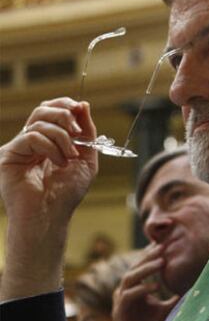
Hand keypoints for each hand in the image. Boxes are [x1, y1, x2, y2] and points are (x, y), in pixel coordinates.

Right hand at [0, 97, 97, 299]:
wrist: (52, 216)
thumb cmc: (67, 193)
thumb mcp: (86, 159)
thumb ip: (87, 133)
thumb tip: (84, 105)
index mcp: (48, 141)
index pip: (51, 110)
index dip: (66, 105)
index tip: (81, 108)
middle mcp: (31, 141)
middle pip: (43, 110)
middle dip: (65, 115)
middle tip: (76, 131)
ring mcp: (19, 147)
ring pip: (39, 121)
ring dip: (62, 137)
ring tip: (69, 156)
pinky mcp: (9, 155)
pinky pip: (31, 136)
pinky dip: (50, 147)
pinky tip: (57, 162)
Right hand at [112, 244, 179, 320]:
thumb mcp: (166, 310)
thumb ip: (174, 298)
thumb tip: (194, 286)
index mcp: (135, 289)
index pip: (141, 267)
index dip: (150, 255)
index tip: (164, 244)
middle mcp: (125, 292)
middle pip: (134, 268)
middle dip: (148, 257)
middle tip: (162, 247)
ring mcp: (120, 302)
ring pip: (129, 278)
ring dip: (145, 269)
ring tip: (161, 262)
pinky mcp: (119, 313)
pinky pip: (127, 296)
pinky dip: (141, 290)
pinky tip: (155, 287)